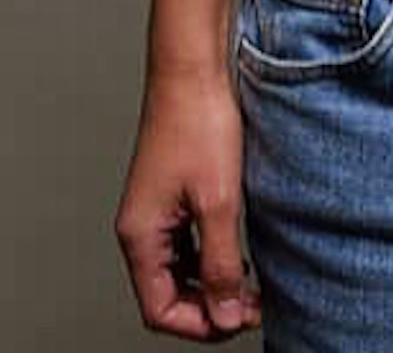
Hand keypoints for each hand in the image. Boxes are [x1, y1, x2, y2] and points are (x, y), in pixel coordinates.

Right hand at [115, 66, 262, 339]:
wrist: (193, 67)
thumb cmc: (197, 121)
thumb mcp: (218, 202)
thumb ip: (221, 264)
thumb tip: (225, 316)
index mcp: (140, 236)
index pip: (159, 310)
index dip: (200, 324)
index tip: (240, 319)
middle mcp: (141, 227)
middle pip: (166, 294)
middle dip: (208, 307)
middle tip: (252, 305)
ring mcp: (154, 210)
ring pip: (177, 270)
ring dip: (211, 283)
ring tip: (251, 283)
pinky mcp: (170, 193)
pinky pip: (185, 243)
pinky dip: (209, 256)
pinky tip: (238, 251)